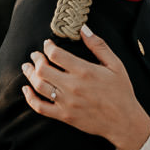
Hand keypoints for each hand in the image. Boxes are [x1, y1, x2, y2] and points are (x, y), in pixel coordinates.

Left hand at [21, 26, 149, 149]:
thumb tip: (83, 28)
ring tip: (27, 67)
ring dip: (30, 74)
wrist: (123, 121)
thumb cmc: (121, 91)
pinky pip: (40, 107)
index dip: (48, 46)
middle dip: (36, 59)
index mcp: (84, 71)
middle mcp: (72, 86)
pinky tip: (26, 89)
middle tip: (35, 55)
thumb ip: (98, 45)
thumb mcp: (115, 64)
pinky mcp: (64, 116)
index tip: (47, 44)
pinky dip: (30, 97)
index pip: (56, 54)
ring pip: (39, 86)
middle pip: (43, 69)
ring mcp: (66, 102)